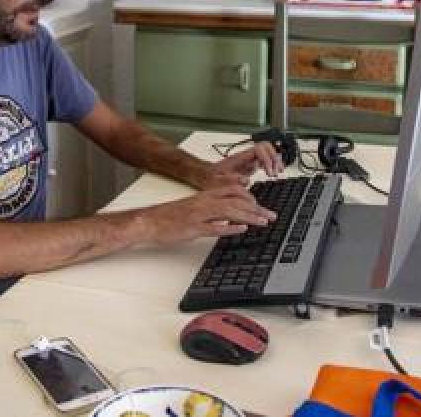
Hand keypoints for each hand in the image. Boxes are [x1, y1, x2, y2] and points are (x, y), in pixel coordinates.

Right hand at [143, 186, 276, 244]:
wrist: (148, 222)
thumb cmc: (169, 217)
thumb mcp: (193, 208)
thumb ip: (211, 210)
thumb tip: (230, 217)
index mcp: (205, 195)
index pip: (233, 190)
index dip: (250, 196)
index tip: (261, 206)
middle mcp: (204, 202)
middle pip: (236, 200)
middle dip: (257, 208)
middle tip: (271, 215)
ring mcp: (199, 214)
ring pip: (229, 211)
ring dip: (249, 216)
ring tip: (263, 222)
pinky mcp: (193, 228)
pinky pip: (213, 227)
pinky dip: (229, 228)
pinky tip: (241, 230)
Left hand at [200, 142, 283, 188]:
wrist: (206, 176)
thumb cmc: (211, 178)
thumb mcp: (217, 181)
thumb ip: (230, 180)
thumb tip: (246, 180)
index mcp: (239, 157)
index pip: (259, 149)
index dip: (267, 159)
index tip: (269, 173)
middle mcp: (245, 156)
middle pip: (266, 146)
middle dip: (274, 158)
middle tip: (276, 173)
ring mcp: (248, 159)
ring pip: (267, 151)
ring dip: (275, 160)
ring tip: (278, 172)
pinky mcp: (250, 164)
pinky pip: (265, 158)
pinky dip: (272, 164)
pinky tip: (274, 172)